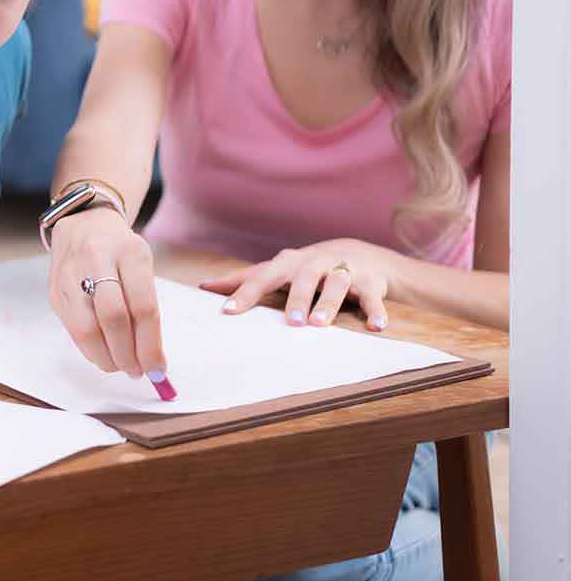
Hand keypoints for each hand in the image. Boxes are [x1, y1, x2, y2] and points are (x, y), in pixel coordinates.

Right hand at [47, 208, 164, 378]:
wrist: (83, 223)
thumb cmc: (121, 251)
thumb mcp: (142, 266)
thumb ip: (147, 309)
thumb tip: (152, 360)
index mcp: (130, 252)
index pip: (143, 308)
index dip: (151, 346)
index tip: (159, 369)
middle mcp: (97, 258)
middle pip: (113, 319)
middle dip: (127, 355)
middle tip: (137, 371)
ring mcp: (70, 273)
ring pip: (86, 328)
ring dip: (106, 357)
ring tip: (120, 365)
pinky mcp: (54, 289)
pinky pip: (71, 329)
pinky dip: (90, 349)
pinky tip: (102, 352)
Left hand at [200, 239, 393, 330]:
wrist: (358, 253)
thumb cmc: (306, 268)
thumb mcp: (277, 270)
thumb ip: (245, 279)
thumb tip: (204, 286)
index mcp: (288, 264)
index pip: (263, 277)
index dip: (245, 293)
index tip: (228, 311)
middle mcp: (315, 264)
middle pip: (303, 278)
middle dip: (297, 299)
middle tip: (291, 322)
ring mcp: (343, 271)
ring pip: (336, 284)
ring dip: (328, 303)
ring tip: (320, 324)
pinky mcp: (370, 283)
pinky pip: (372, 297)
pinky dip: (375, 311)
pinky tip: (376, 326)